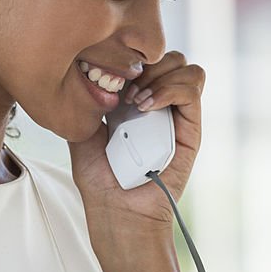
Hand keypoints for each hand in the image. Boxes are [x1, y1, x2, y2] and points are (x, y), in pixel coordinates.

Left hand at [68, 50, 204, 234]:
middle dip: (146, 63)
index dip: (129, 58)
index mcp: (138, 100)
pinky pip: (192, 91)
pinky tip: (146, 107)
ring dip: (160, 76)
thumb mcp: (82, 135)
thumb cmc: (101, 182)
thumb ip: (84, 105)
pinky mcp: (191, 130)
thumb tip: (78, 75)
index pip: (146, 59)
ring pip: (186, 68)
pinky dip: (169, 89)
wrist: (119, 214)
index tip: (106, 75)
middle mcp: (162, 105)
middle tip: (124, 89)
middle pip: (169, 56)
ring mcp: (179, 116)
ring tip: (136, 102)